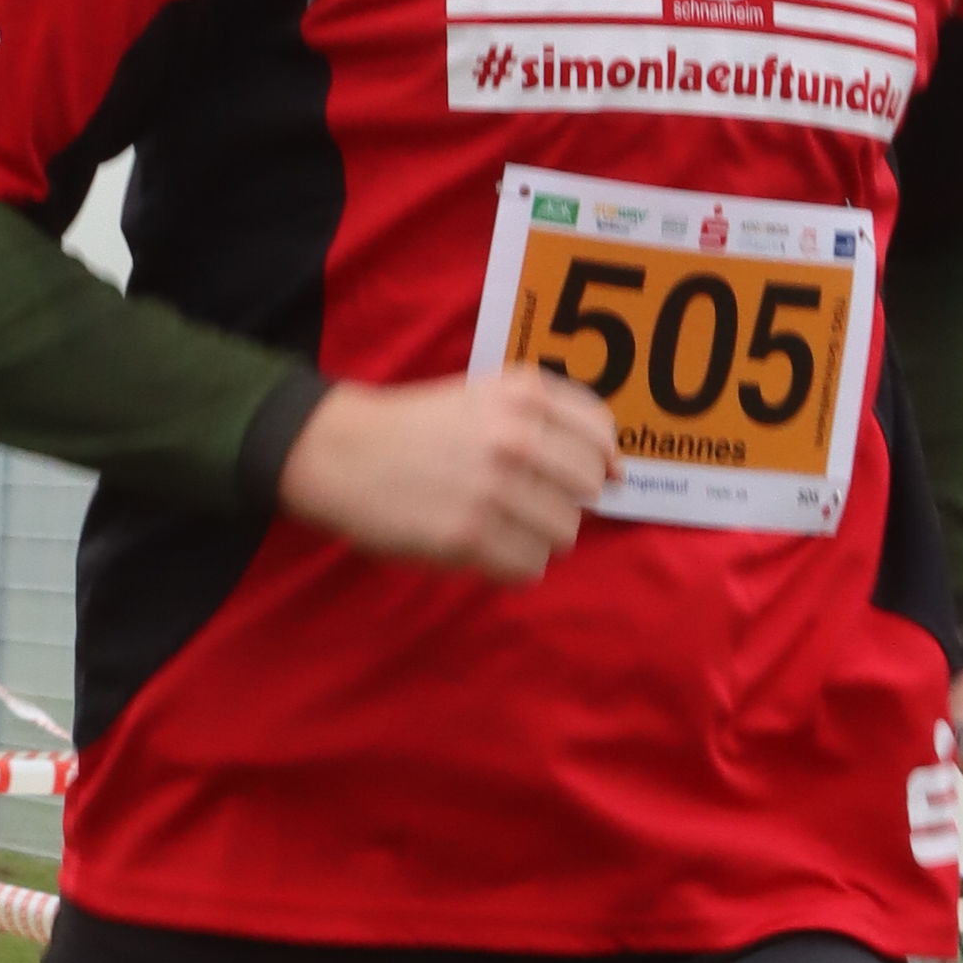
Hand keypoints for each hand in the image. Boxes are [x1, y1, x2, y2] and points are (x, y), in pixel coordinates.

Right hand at [276, 367, 620, 580]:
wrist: (343, 453)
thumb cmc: (419, 427)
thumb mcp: (485, 396)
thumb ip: (551, 420)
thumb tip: (620, 474)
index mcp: (522, 395)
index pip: (600, 436)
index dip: (597, 461)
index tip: (578, 475)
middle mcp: (515, 438)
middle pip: (588, 490)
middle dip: (565, 500)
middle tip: (526, 500)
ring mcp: (493, 489)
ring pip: (564, 533)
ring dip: (537, 535)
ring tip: (499, 523)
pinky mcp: (469, 536)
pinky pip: (530, 567)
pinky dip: (513, 564)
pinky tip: (485, 546)